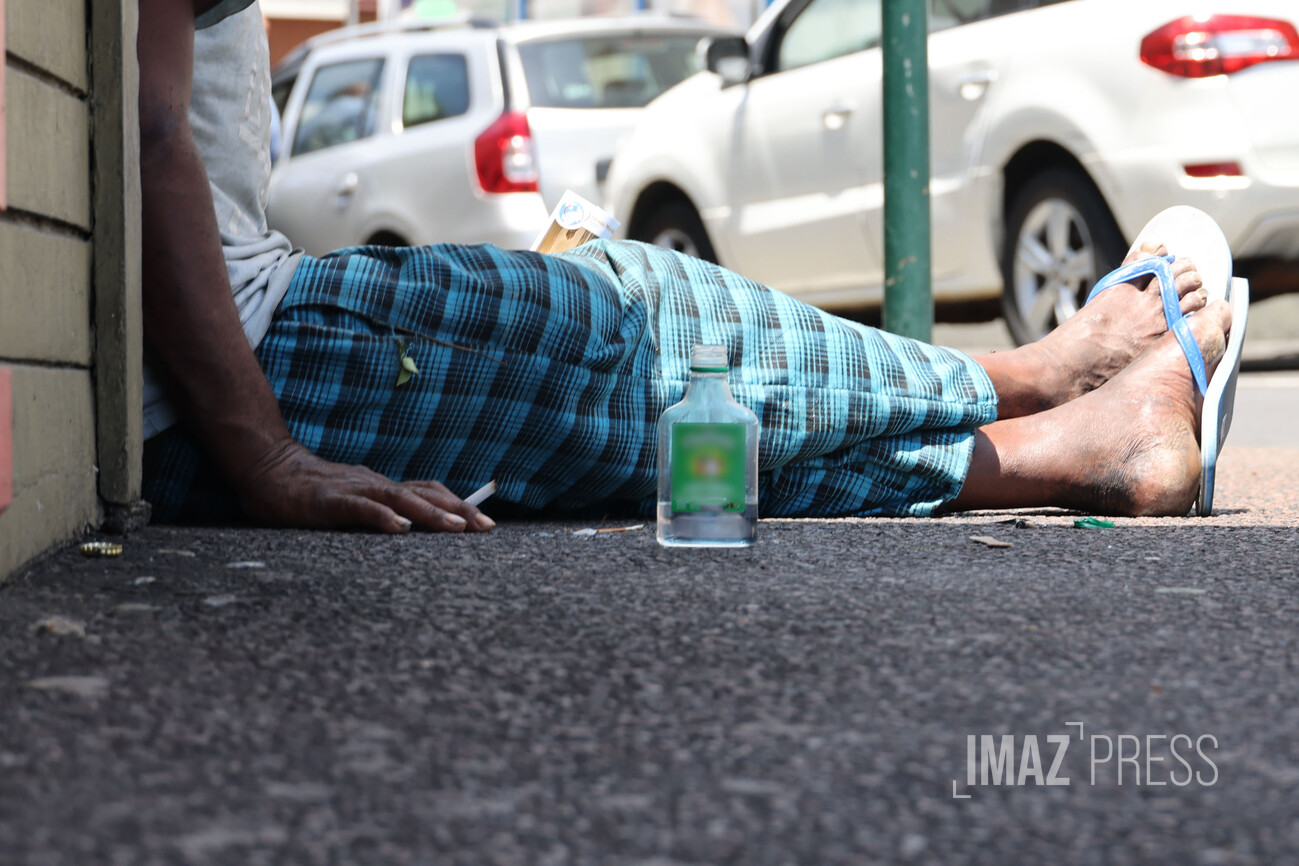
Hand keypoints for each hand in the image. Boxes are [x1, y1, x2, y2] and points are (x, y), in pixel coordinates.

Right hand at [236, 440, 493, 532]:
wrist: (267, 468)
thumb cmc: (311, 491)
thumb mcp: (353, 499)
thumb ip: (380, 510)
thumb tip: (413, 526)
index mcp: (382, 486)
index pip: (429, 491)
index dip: (459, 504)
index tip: (486, 522)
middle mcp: (375, 485)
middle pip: (425, 494)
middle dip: (458, 510)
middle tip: (486, 527)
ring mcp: (353, 490)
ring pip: (399, 500)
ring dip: (430, 514)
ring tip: (456, 528)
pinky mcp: (329, 501)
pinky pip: (360, 509)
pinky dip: (382, 518)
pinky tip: (400, 529)